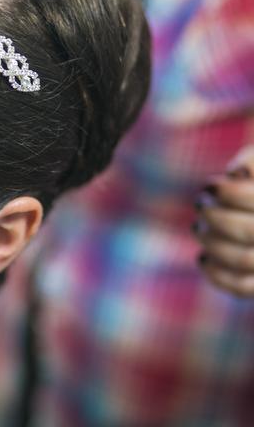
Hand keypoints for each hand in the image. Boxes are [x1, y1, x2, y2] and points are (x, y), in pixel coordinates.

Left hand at [195, 145, 253, 295]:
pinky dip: (216, 274)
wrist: (250, 216)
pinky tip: (203, 257)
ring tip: (200, 228)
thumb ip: (252, 161)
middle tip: (201, 205)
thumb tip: (237, 173)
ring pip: (245, 260)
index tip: (210, 185)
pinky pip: (243, 287)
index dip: (230, 194)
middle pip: (250, 232)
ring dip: (212, 242)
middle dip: (216, 216)